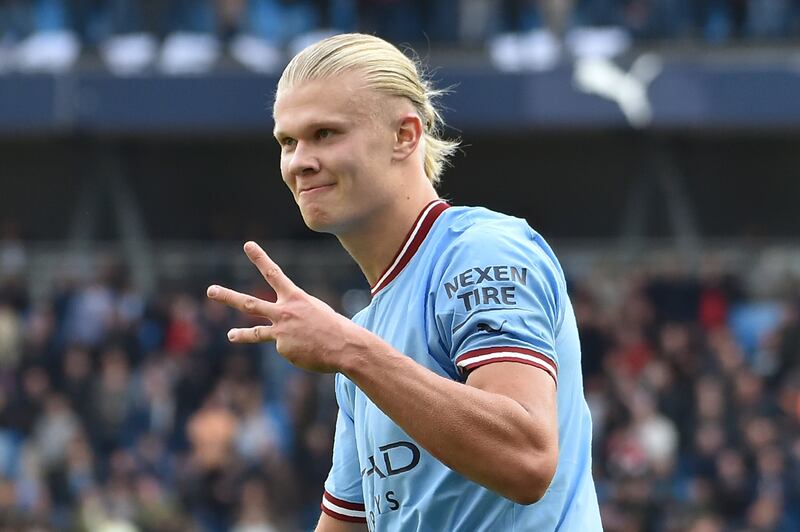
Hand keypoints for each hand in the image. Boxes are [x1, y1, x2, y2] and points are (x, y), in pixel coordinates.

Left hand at [207, 241, 365, 372]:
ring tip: (230, 335)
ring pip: (256, 333)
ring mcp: (281, 332)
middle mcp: (284, 312)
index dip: (259, 258)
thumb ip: (295, 312)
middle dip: (228, 297)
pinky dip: (297, 350)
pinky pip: (286, 348)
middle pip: (249, 304)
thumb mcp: (315, 310)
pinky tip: (309, 351)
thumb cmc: (334, 326)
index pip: (273, 273)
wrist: (344, 346)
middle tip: (211, 290)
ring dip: (240, 334)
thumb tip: (280, 327)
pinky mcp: (284, 349)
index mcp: (295, 297)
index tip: (248, 245)